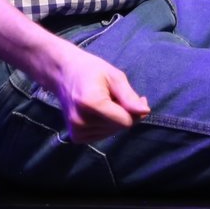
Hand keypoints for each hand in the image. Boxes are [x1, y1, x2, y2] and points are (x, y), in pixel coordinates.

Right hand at [37, 40, 151, 142]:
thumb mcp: (114, 76)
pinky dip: (106, 124)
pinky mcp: (76, 137)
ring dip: (115, 118)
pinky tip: (97, 111)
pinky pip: (103, 135)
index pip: (126, 121)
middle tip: (114, 96)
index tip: (136, 97)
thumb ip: (129, 97)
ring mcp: (77, 131)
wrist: (63, 74)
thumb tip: (145, 112)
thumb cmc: (91, 71)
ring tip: (104, 101)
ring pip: (113, 132)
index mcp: (91, 104)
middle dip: (124, 113)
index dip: (135, 111)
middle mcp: (81, 121)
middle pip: (120, 127)